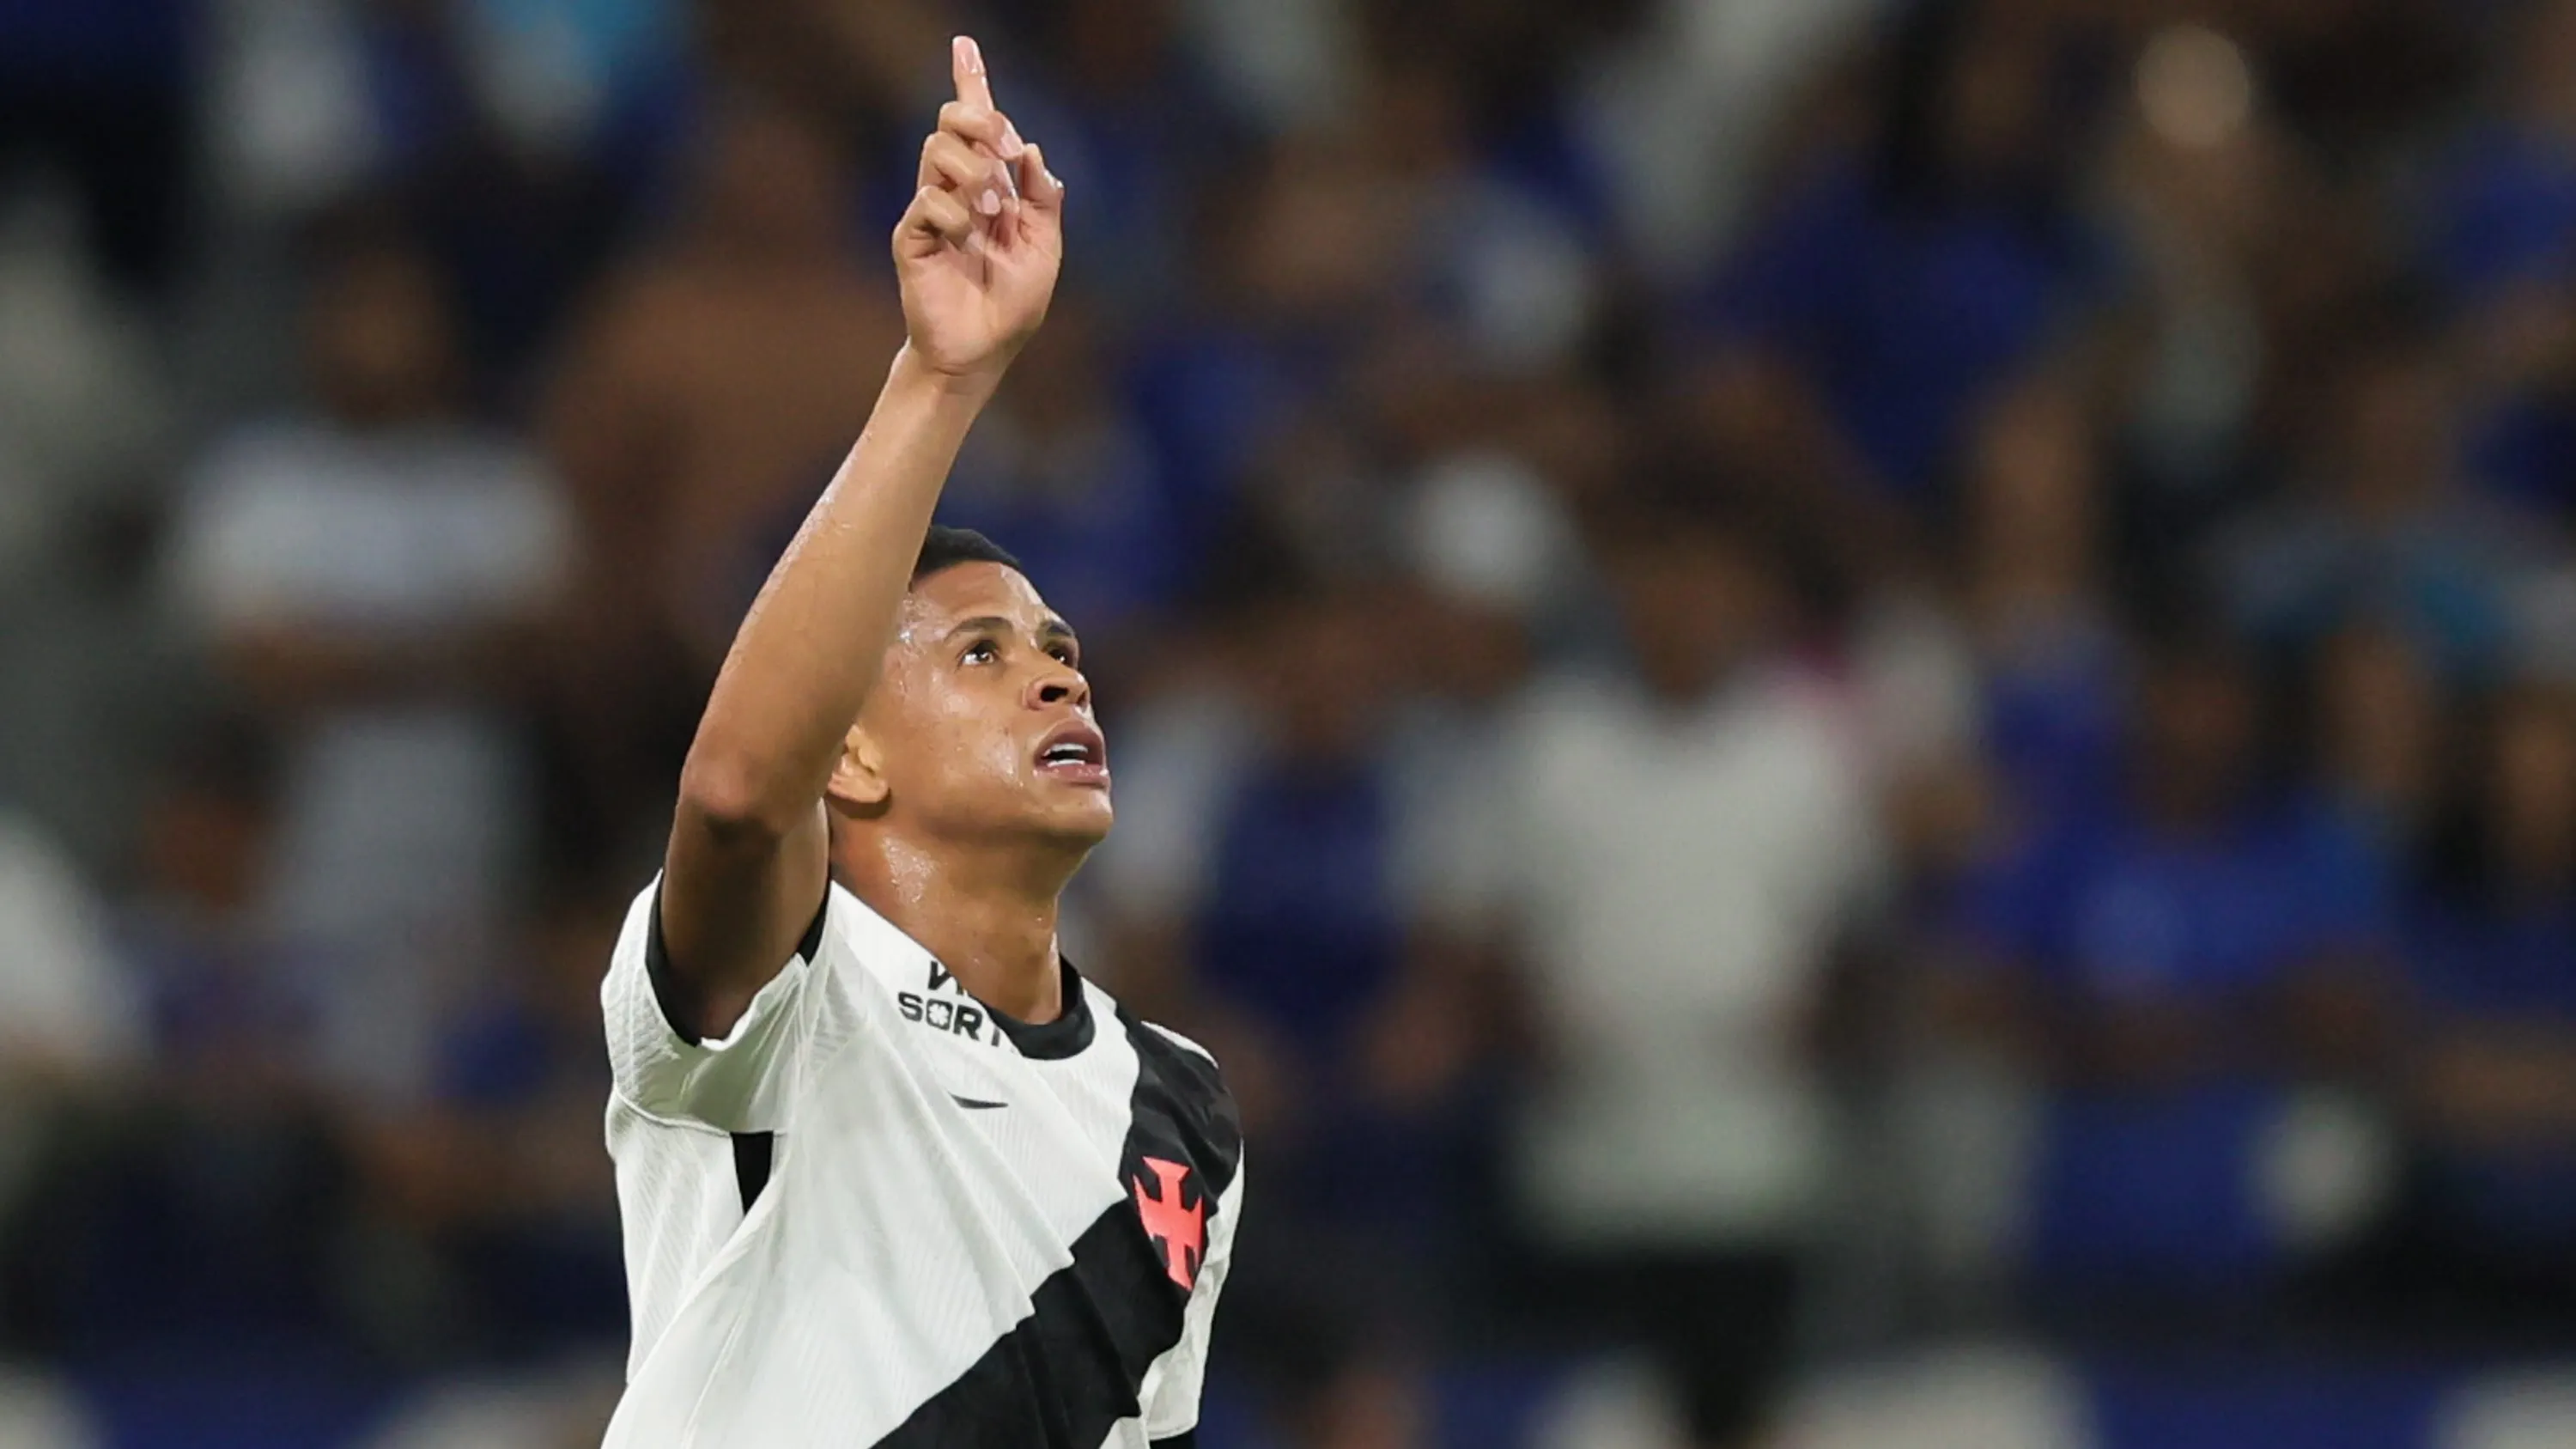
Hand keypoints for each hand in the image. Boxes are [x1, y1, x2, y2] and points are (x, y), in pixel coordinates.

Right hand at [895, 36, 1062, 384]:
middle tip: (1003, 150)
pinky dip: (955, 215)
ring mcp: (930, 211)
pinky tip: (968, 239)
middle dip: (980, 123)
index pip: (976, 127)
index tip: (966, 44)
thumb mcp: (1045, 250)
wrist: (981, 352)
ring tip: (992, 213)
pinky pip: (929, 202)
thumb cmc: (1010, 305)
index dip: (972, 84)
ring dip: (974, 174)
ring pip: (937, 152)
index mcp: (989, 188)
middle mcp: (955, 191)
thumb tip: (1032, 152)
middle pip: (951, 122)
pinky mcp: (911, 237)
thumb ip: (1042, 202)